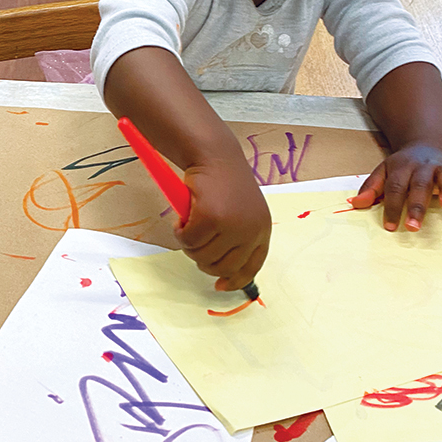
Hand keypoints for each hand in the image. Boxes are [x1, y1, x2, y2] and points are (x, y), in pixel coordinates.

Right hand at [176, 158, 270, 291]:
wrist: (214, 155)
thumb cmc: (224, 183)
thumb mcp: (241, 213)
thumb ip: (238, 239)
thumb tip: (224, 277)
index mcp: (262, 230)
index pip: (251, 267)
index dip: (235, 280)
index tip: (220, 286)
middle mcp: (251, 230)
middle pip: (223, 267)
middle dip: (203, 260)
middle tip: (194, 243)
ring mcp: (232, 225)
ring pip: (202, 256)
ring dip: (189, 245)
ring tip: (188, 226)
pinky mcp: (211, 218)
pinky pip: (188, 241)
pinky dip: (180, 233)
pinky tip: (181, 219)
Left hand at [350, 143, 441, 230]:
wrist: (425, 145)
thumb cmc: (403, 166)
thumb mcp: (384, 171)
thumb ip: (371, 188)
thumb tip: (355, 204)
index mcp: (402, 167)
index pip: (395, 187)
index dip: (392, 206)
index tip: (389, 226)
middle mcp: (423, 166)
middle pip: (418, 184)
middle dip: (415, 205)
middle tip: (412, 225)